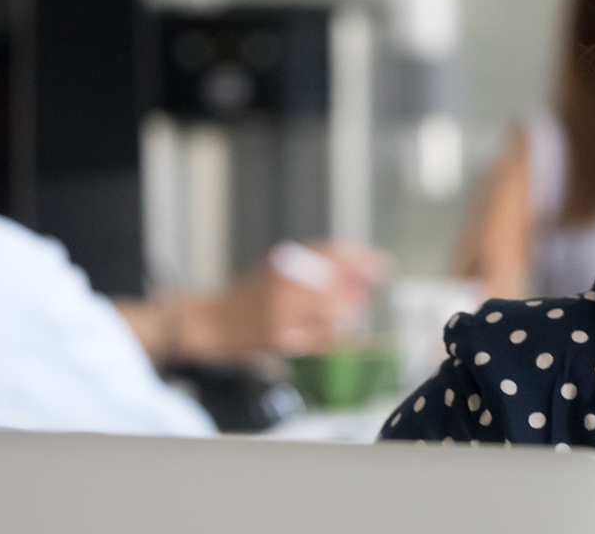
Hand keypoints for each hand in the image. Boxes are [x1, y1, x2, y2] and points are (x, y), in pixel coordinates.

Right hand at [185, 241, 388, 360]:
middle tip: (357, 300)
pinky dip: (333, 340)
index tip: (384, 267)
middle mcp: (285, 285)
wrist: (210, 322)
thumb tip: (358, 274)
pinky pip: (321, 341)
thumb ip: (313, 268)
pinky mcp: (280, 339)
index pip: (334, 253)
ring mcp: (283, 314)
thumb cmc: (248, 297)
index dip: (364, 259)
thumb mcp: (278, 270)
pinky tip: (329, 337)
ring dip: (344, 319)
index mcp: (285, 262)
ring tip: (335, 320)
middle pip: (339, 289)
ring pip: (334, 317)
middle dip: (354, 297)